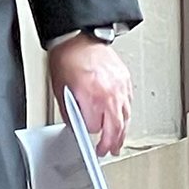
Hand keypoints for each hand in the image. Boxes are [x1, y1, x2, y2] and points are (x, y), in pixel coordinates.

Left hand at [47, 34, 132, 155]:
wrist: (77, 38)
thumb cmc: (66, 58)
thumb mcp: (60, 88)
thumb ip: (70, 111)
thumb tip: (75, 125)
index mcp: (92, 96)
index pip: (95, 127)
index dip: (89, 134)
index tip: (89, 141)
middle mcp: (110, 93)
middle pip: (116, 127)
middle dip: (112, 142)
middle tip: (109, 150)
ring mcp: (120, 87)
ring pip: (126, 117)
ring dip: (122, 132)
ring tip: (118, 142)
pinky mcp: (125, 81)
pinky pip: (129, 104)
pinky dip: (125, 114)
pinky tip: (121, 119)